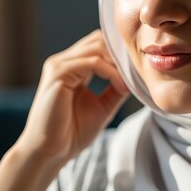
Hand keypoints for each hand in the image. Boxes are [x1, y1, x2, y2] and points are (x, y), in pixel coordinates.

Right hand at [0, 30, 129, 190]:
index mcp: (72, 67)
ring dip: (118, 63)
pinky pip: (92, 62)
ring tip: (130, 81)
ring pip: (97, 47)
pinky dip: (111, 72)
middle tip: (137, 71)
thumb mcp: (103, 105)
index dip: (120, 53)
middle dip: (121, 54)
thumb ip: (116, 88)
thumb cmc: (73, 132)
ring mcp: (59, 65)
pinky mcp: (58, 74)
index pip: (99, 44)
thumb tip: (134, 76)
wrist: (51, 151)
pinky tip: (120, 86)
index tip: (140, 69)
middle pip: (99, 39)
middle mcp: (64, 61)